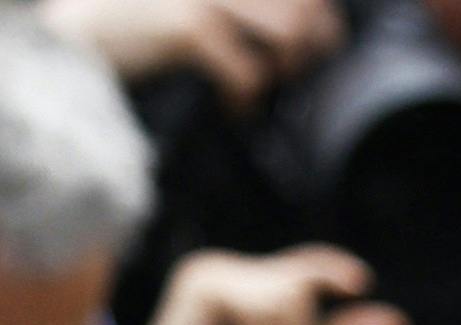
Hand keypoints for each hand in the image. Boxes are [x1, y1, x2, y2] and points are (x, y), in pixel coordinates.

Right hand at [37, 0, 342, 107]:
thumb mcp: (189, 5)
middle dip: (311, 48)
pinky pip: (250, 72)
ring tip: (258, 86)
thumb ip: (238, 8)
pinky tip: (234, 109)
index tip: (313, 45)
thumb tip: (310, 24)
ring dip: (284, 70)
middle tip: (286, 73)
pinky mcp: (190, 27)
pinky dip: (248, 100)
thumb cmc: (130, 27)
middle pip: (306, 9)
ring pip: (291, 32)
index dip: (321, 18)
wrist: (69, 44)